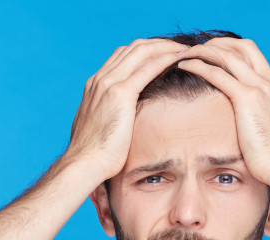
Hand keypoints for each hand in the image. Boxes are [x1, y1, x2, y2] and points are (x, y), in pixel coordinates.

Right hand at [64, 39, 189, 180]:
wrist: (84, 164)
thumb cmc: (94, 155)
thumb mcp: (100, 129)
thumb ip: (108, 118)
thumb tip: (118, 124)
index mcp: (95, 86)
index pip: (123, 56)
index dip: (146, 52)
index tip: (165, 56)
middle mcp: (100, 79)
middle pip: (133, 48)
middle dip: (159, 44)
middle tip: (181, 49)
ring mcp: (108, 84)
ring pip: (141, 51)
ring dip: (165, 47)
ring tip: (186, 50)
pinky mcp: (120, 94)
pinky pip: (147, 68)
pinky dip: (165, 59)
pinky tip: (180, 59)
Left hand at [174, 38, 269, 187]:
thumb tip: (261, 136)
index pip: (256, 61)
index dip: (235, 54)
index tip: (218, 59)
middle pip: (245, 47)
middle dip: (220, 43)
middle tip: (200, 50)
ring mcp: (262, 88)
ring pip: (229, 54)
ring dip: (206, 50)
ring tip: (187, 53)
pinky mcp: (248, 99)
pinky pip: (218, 73)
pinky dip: (199, 65)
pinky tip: (185, 66)